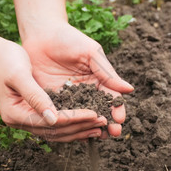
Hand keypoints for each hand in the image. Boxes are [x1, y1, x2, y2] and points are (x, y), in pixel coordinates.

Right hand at [0, 39, 107, 141]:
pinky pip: (55, 123)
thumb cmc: (5, 60)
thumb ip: (36, 97)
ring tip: (100, 127)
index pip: (51, 122)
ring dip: (78, 129)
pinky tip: (87, 122)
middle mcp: (20, 120)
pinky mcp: (32, 112)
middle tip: (104, 123)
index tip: (95, 114)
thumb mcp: (20, 75)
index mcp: (15, 114)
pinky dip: (72, 123)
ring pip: (57, 131)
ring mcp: (26, 118)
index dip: (75, 119)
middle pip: (55, 131)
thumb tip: (54, 119)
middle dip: (80, 127)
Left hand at [21, 22, 133, 137]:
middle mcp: (84, 92)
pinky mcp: (50, 100)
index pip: (111, 98)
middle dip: (107, 123)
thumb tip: (129, 89)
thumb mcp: (91, 52)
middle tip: (113, 133)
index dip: (116, 109)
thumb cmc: (69, 39)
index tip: (119, 119)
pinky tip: (72, 133)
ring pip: (80, 117)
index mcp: (98, 81)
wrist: (41, 34)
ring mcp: (68, 98)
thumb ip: (107, 72)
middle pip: (98, 111)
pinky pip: (59, 115)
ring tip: (97, 136)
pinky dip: (66, 124)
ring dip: (89, 127)